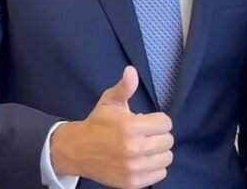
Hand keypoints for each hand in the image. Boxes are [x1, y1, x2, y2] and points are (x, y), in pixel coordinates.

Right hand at [51, 66, 173, 188]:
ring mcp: (133, 168)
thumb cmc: (99, 123)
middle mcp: (133, 149)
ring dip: (159, 151)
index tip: (150, 121)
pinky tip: (145, 160)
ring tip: (147, 146)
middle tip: (148, 134)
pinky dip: (156, 167)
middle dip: (160, 135)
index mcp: (131, 127)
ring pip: (166, 158)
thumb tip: (131, 70)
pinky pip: (159, 174)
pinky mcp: (132, 183)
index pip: (166, 123)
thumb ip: (125, 87)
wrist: (78, 150)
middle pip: (168, 140)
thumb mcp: (111, 101)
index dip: (160, 120)